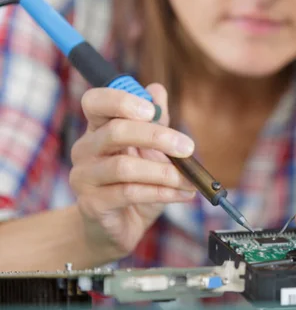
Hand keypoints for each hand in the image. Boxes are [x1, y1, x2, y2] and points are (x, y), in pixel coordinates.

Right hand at [69, 83, 196, 260]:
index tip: (152, 111)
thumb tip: (157, 90)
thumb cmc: (137, 183)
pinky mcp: (92, 204)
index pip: (95, 102)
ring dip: (165, 172)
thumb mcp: (151, 150)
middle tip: (188, 147)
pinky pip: (130, 194)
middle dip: (158, 137)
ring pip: (124, 167)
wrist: (120, 226)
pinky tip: (183, 194)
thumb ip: (155, 121)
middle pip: (116, 131)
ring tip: (189, 180)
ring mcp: (84, 178)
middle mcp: (85, 149)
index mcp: (98, 129)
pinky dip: (163, 193)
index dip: (122, 100)